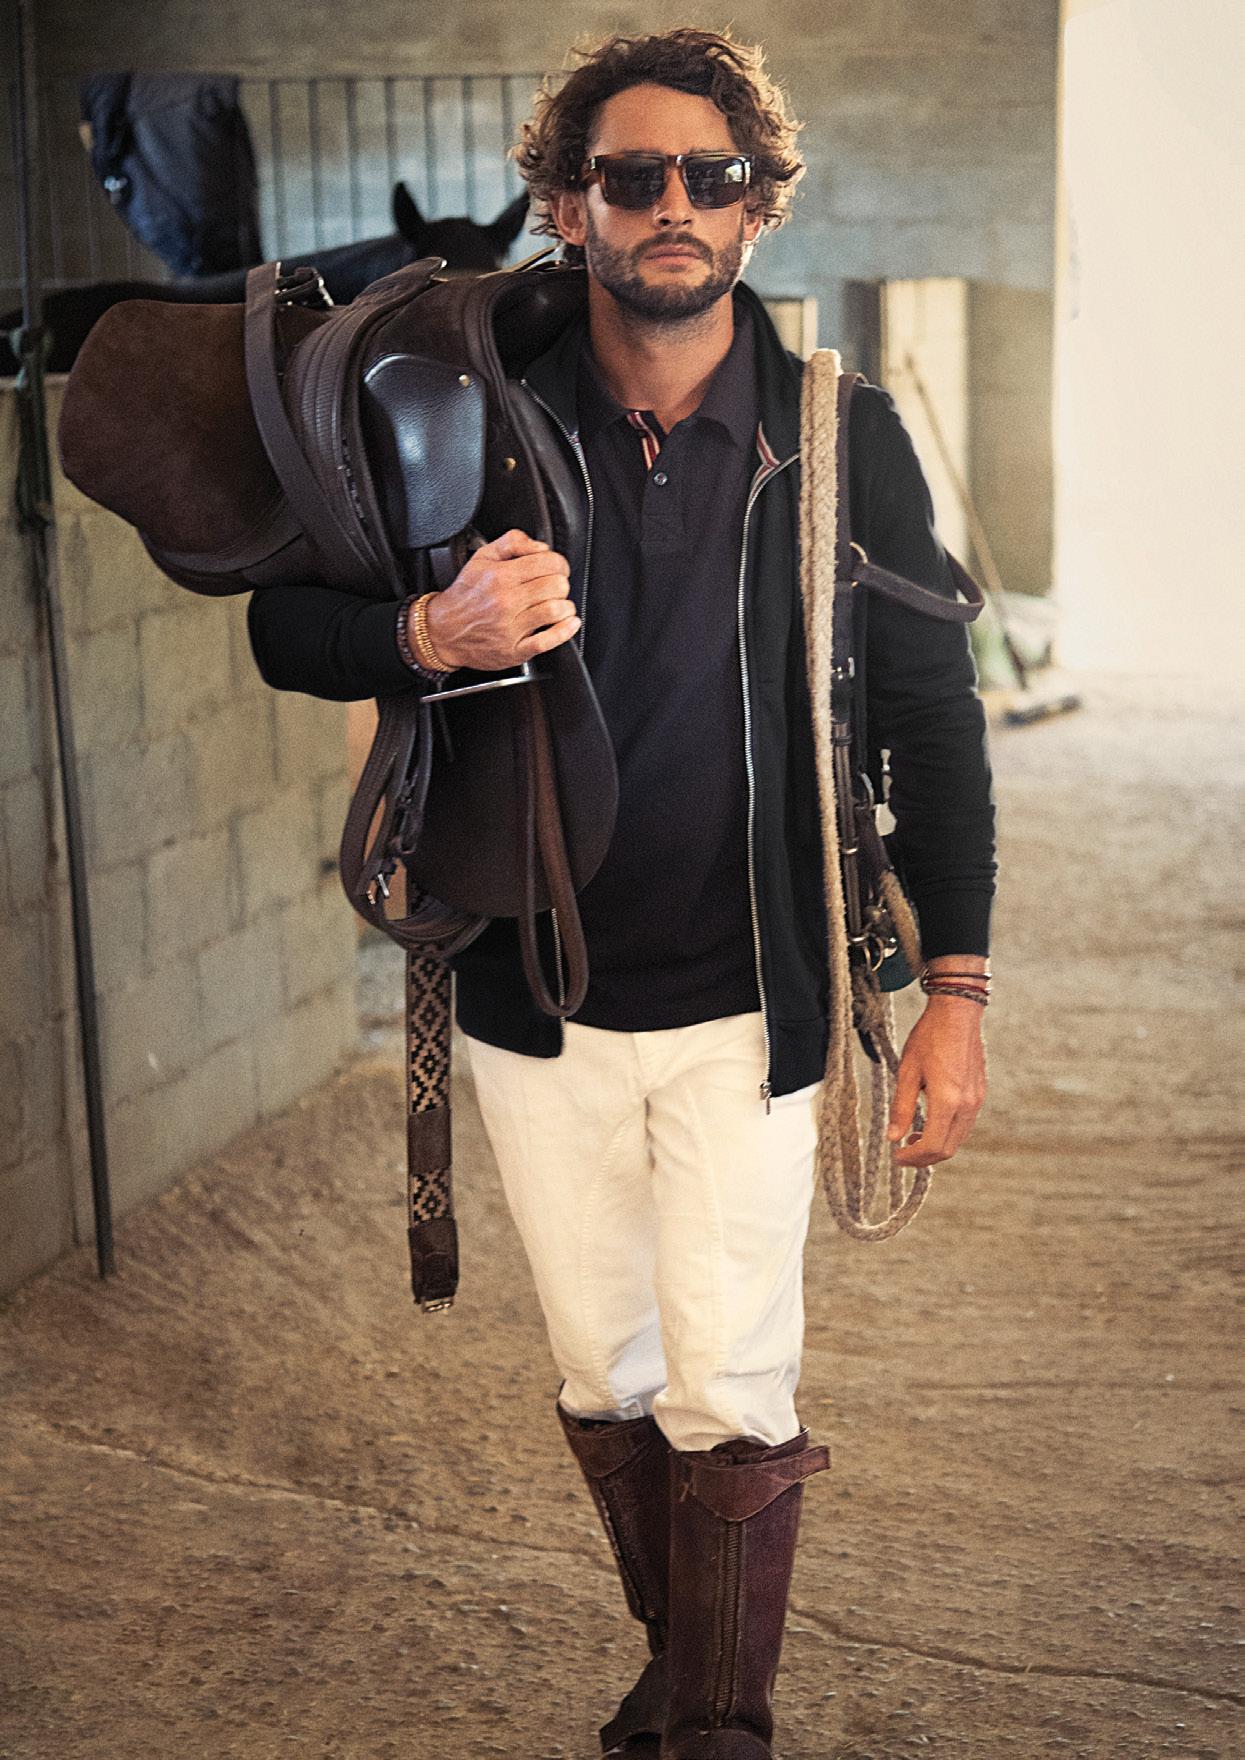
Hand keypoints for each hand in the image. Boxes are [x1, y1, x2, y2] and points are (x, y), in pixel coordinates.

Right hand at [424, 529, 579, 670]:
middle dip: (560, 584)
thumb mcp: (482, 557)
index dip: (559, 564)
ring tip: (558, 604)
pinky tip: (568, 623)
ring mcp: (510, 628)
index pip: (549, 563)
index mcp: (500, 576)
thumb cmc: (465, 595)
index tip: (556, 569)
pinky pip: (548, 641)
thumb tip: (541, 547)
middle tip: (553, 587)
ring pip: (556, 611)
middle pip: (557, 586)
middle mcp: (506, 601)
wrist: (442, 631)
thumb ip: (512, 542)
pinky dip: (565, 630)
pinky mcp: (514, 651)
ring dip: (564, 606)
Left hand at [886, 994, 986, 1167]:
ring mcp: (977, 1100)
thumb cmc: (929, 1038)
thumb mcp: (907, 1071)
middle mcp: (967, 1105)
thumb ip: (901, 1107)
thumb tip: (893, 1138)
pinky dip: (947, 1132)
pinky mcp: (979, 1093)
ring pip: (958, 1139)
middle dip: (924, 1157)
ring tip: (913, 1137)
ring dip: (936, 1145)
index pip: (933, 1146)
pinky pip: (965, 1124)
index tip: (895, 1156)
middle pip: (948, 1149)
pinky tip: (930, 1121)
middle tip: (902, 1152)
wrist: (957, 1013)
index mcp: (947, 1100)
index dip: (912, 1158)